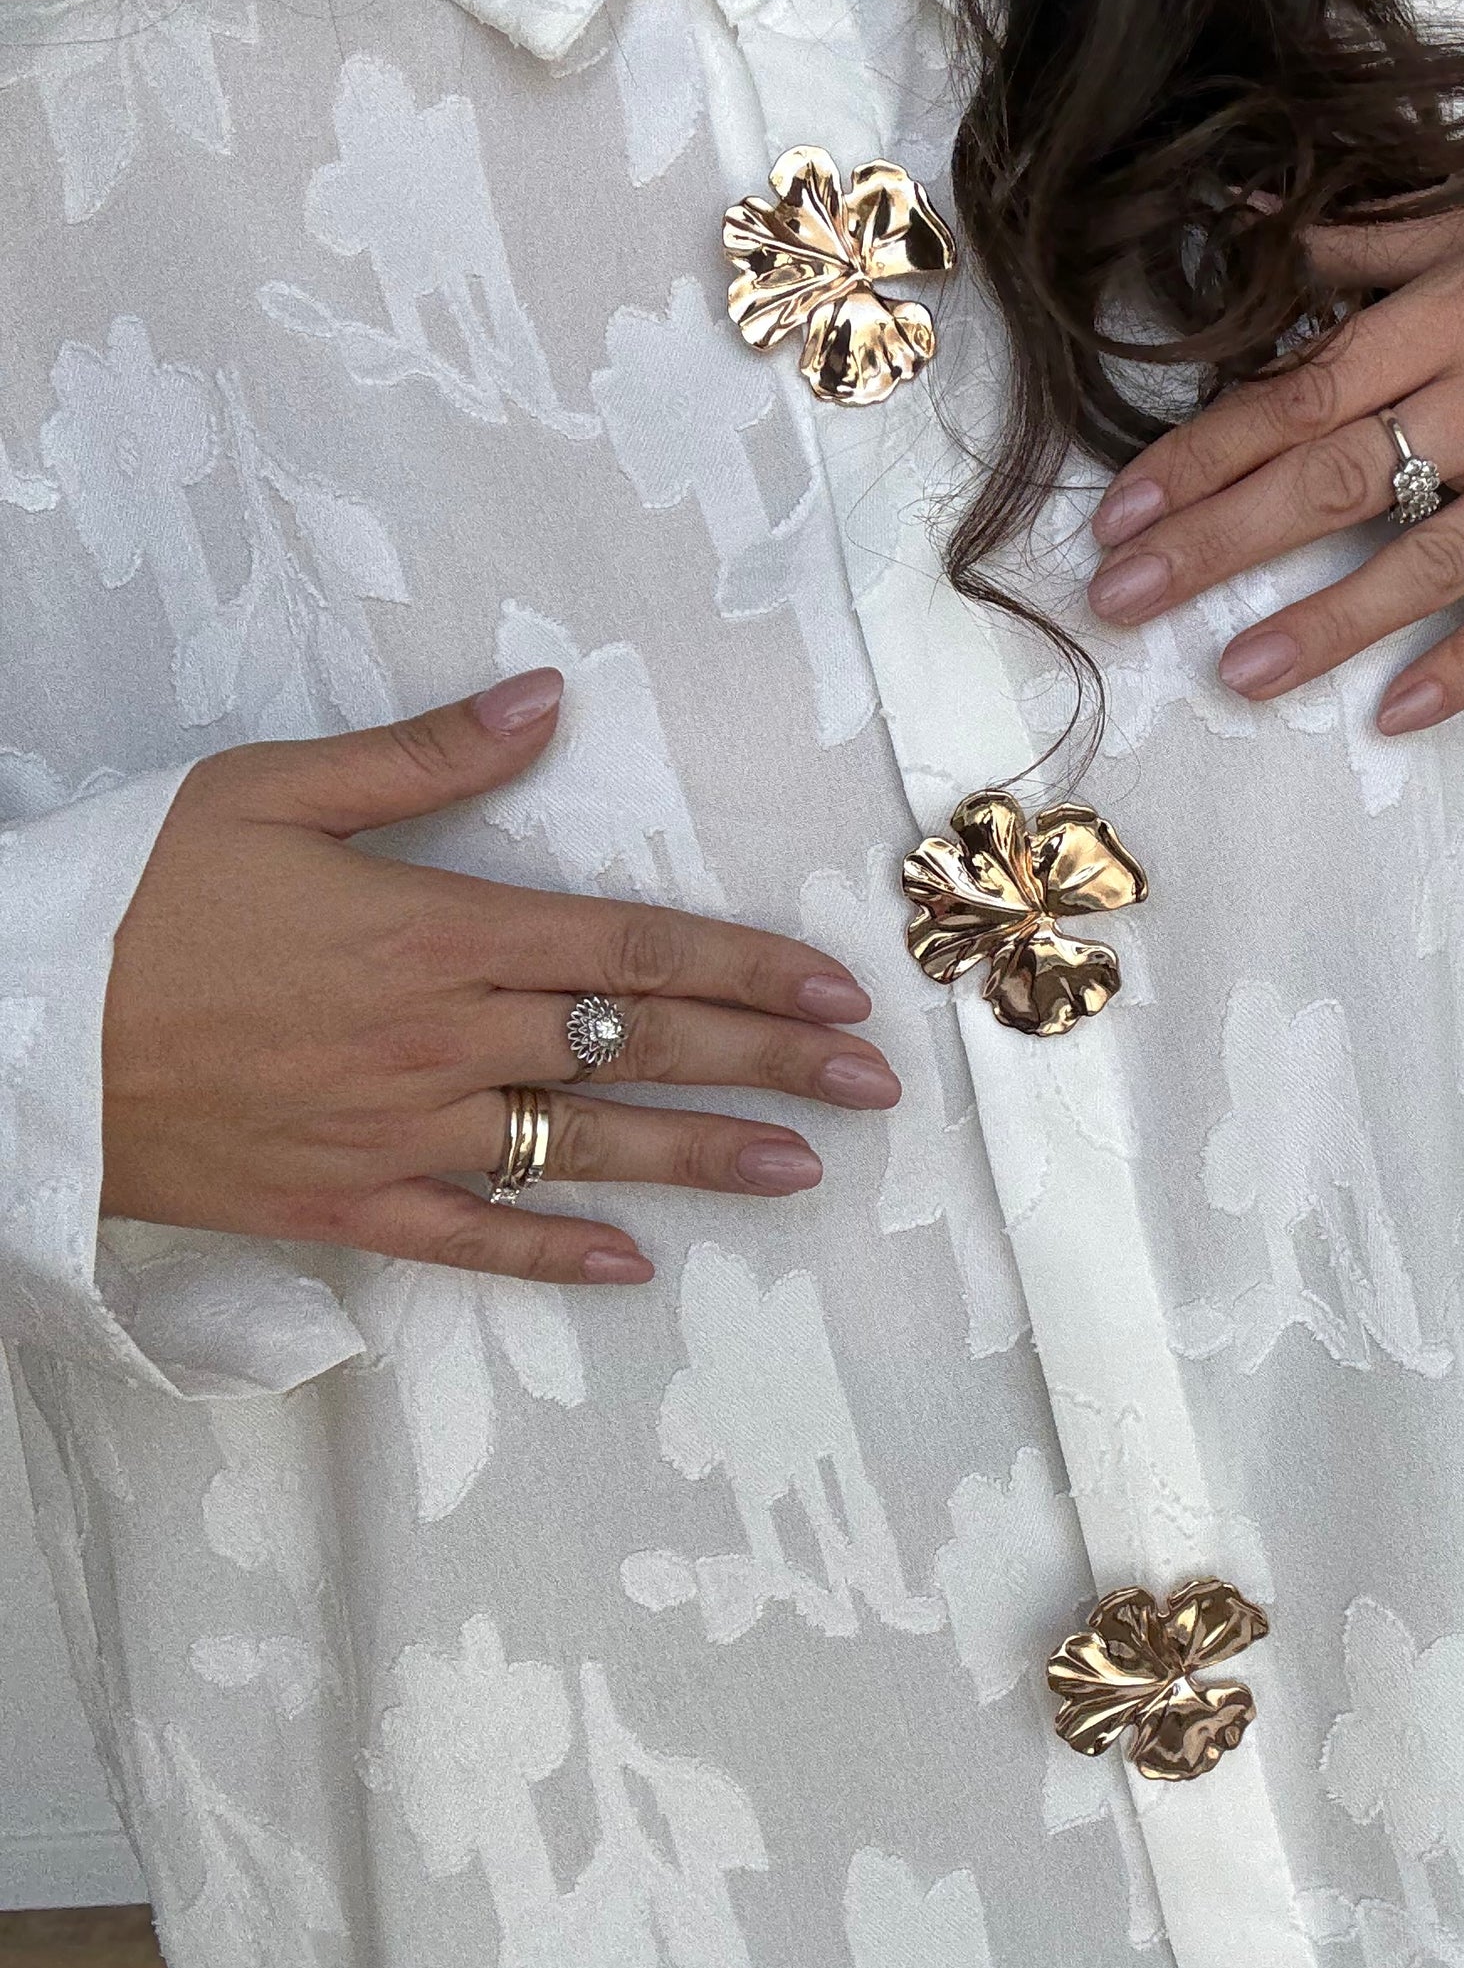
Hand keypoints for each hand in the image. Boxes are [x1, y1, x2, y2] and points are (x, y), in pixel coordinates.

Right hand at [101, 670, 899, 1284]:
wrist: (7, 1028)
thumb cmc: (134, 894)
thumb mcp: (267, 791)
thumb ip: (420, 758)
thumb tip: (546, 700)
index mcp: (435, 930)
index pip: (630, 951)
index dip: (745, 968)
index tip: (835, 989)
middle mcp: (439, 1038)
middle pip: (636, 1047)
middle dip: (768, 1062)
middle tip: (872, 1084)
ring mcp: (396, 1131)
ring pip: (580, 1147)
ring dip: (699, 1157)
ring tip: (803, 1168)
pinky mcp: (341, 1202)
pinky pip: (469, 1241)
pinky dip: (550, 1257)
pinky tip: (630, 1268)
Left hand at [1085, 190, 1463, 730]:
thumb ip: (1378, 242)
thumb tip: (1252, 228)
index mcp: (1461, 315)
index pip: (1306, 392)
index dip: (1208, 452)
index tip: (1123, 508)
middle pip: (1338, 479)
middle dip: (1221, 541)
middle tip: (1125, 595)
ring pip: (1428, 559)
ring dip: (1326, 622)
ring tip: (1237, 672)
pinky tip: (1394, 715)